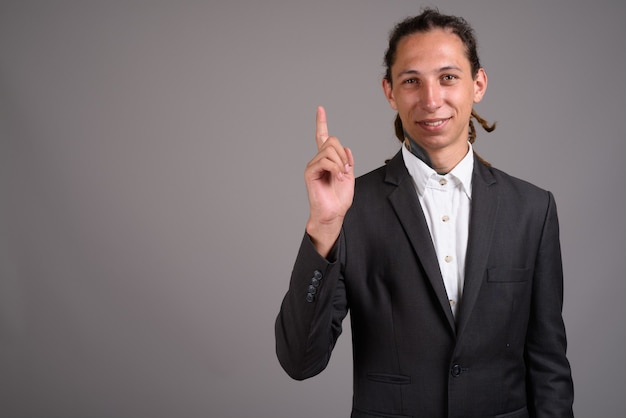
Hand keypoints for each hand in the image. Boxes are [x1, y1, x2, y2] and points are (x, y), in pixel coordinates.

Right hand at [304, 106, 354, 256]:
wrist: (333, 213)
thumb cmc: (340, 197)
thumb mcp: (349, 175)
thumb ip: (347, 160)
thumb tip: (345, 147)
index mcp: (327, 159)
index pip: (322, 137)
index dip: (321, 123)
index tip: (320, 109)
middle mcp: (318, 160)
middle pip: (331, 141)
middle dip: (343, 154)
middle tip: (347, 169)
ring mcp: (313, 165)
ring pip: (329, 150)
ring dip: (340, 162)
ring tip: (342, 175)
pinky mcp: (309, 172)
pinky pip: (324, 160)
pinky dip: (335, 167)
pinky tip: (338, 177)